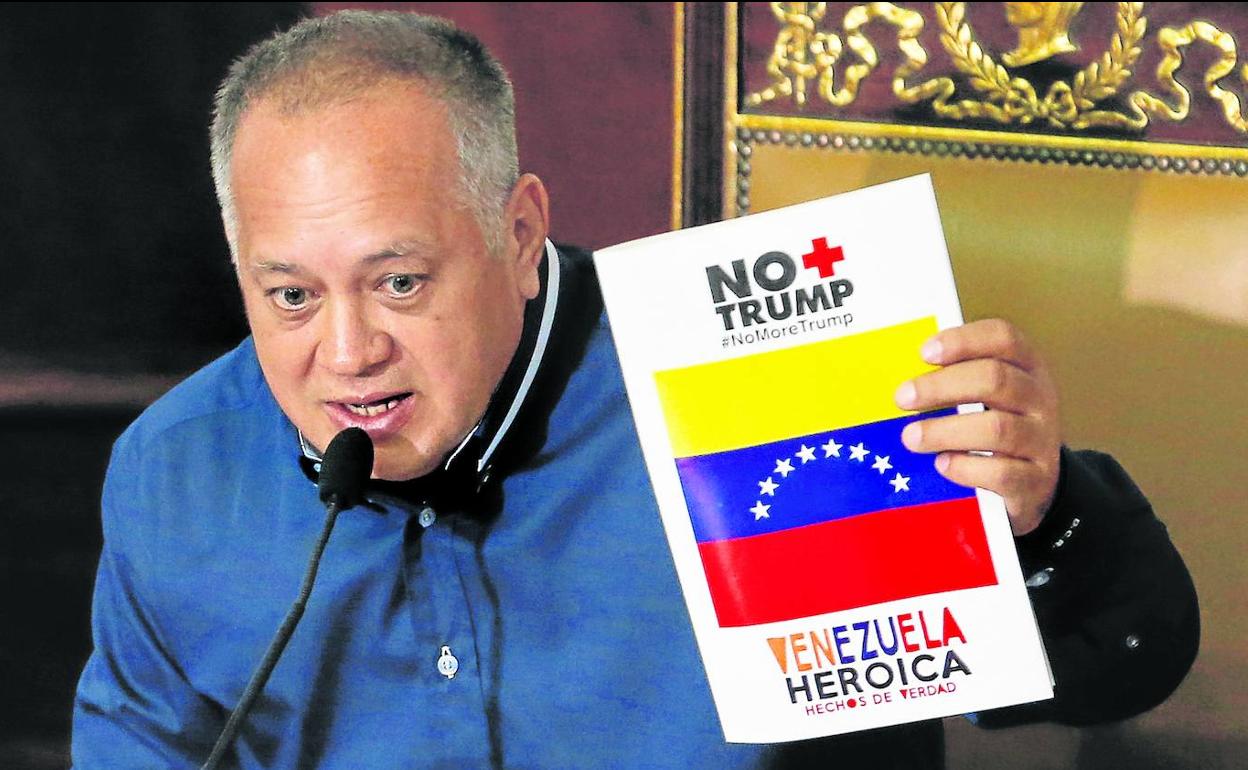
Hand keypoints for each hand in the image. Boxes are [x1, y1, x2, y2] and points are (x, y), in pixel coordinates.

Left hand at [894, 319, 1060, 535]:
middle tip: (902, 398)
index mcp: (1027, 367)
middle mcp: (1040, 399)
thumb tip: (903, 382)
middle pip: (996, 380)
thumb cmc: (997, 427)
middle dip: (942, 386)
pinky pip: (1002, 473)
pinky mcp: (1035, 480)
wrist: (1037, 482)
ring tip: (911, 437)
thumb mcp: (988, 396)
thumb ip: (957, 380)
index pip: (1003, 338)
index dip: (964, 340)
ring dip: (945, 431)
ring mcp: (1041, 441)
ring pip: (997, 429)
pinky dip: (966, 468)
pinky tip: (942, 465)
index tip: (924, 352)